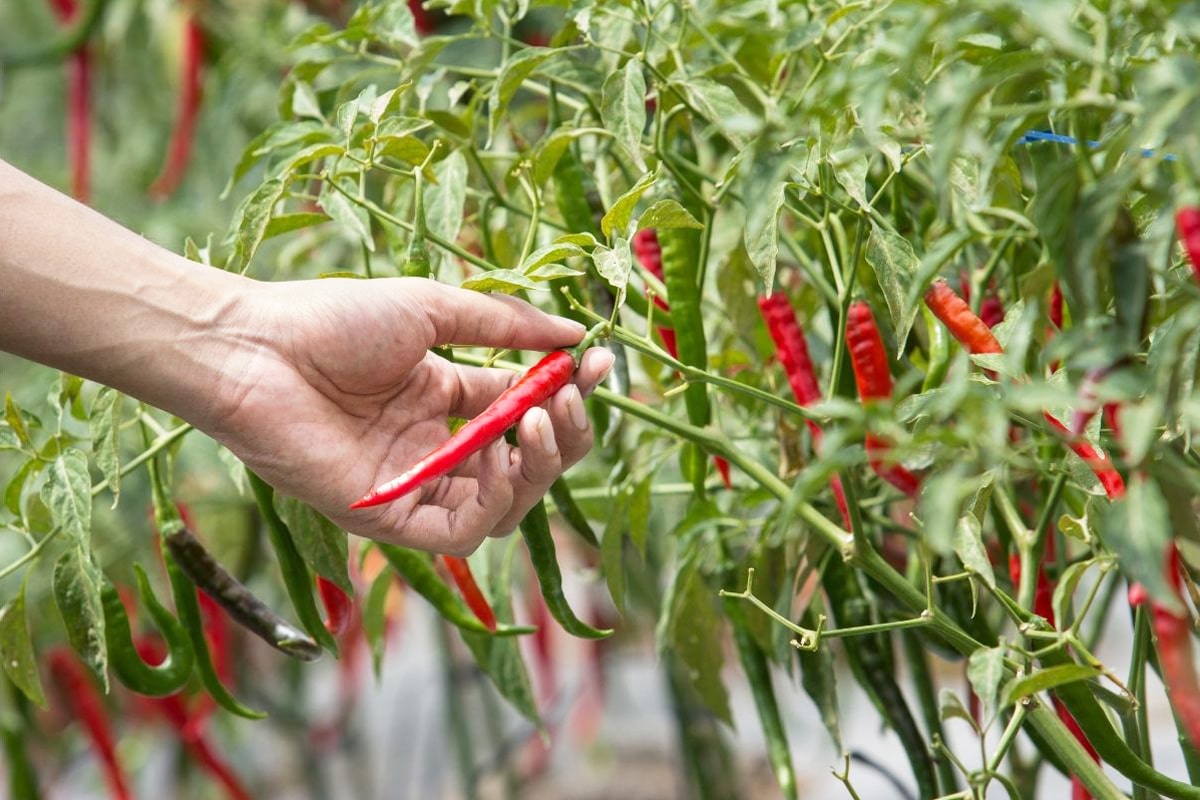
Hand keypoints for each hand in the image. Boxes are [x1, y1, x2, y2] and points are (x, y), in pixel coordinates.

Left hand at [207, 277, 612, 553]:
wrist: (258, 347)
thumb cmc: (334, 320)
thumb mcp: (434, 310)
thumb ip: (505, 328)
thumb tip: (576, 337)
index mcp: (447, 398)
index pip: (527, 408)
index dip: (569, 391)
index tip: (600, 362)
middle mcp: (437, 447)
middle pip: (527, 464)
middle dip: (564, 432)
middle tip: (570, 395)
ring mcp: (416, 485)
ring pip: (505, 505)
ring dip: (539, 467)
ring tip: (540, 421)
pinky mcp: (390, 518)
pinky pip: (461, 533)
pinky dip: (495, 502)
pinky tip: (501, 457)